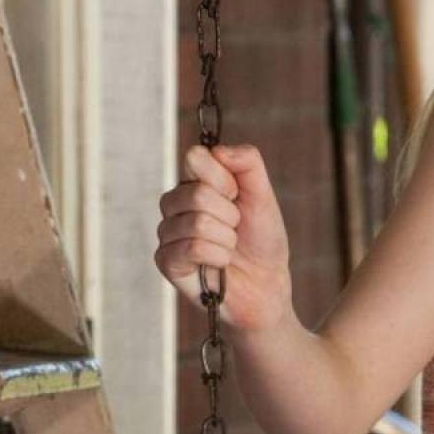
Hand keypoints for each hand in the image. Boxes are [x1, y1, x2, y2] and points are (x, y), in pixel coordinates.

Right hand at [153, 143, 293, 332]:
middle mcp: (175, 204)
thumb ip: (248, 162)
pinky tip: (219, 265)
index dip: (224, 179)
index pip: (195, 158)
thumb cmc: (262, 239)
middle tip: (235, 228)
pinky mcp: (166, 261)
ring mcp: (168, 232)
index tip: (237, 195)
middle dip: (229, 215)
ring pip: (196, 223)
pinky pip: (192, 248)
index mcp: (194, 182)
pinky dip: (217, 257)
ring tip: (229, 247)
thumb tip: (218, 150)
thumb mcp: (263, 194)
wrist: (266, 284)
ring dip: (226, 239)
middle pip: (196, 194)